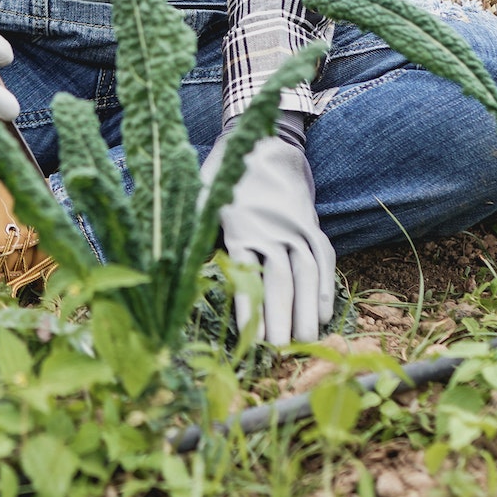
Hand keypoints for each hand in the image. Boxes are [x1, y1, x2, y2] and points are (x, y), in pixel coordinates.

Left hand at [203, 128, 334, 345]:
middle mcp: (271, 228)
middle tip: (279, 353)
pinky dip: (325, 286)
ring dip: (306, 309)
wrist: (265, 142)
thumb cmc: (223, 177)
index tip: (248, 340)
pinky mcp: (311, 226)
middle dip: (281, 318)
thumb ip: (192, 231)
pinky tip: (322, 315)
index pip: (246, 274)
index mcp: (239, 226)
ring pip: (306, 272)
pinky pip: (323, 258)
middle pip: (281, 279)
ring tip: (304, 343)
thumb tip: (170, 266)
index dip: (249, 308)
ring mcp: (295, 227)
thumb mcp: (200, 197)